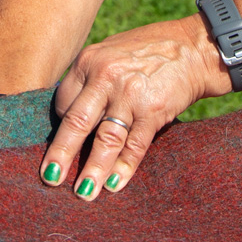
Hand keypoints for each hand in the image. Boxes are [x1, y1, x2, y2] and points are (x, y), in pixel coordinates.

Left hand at [41, 14, 231, 199]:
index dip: (60, 128)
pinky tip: (114, 186)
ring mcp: (130, 94)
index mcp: (89, 61)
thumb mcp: (110, 52)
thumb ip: (91, 79)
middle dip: (61, 155)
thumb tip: (71, 115)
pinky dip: (123, 168)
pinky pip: (134, 146)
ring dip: (92, 170)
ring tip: (83, 193)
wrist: (192, 47)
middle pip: (76, 122)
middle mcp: (105, 76)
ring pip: (105, 140)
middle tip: (49, 179)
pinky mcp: (153, 110)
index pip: (63, 102)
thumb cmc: (146, 51)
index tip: (61, 147)